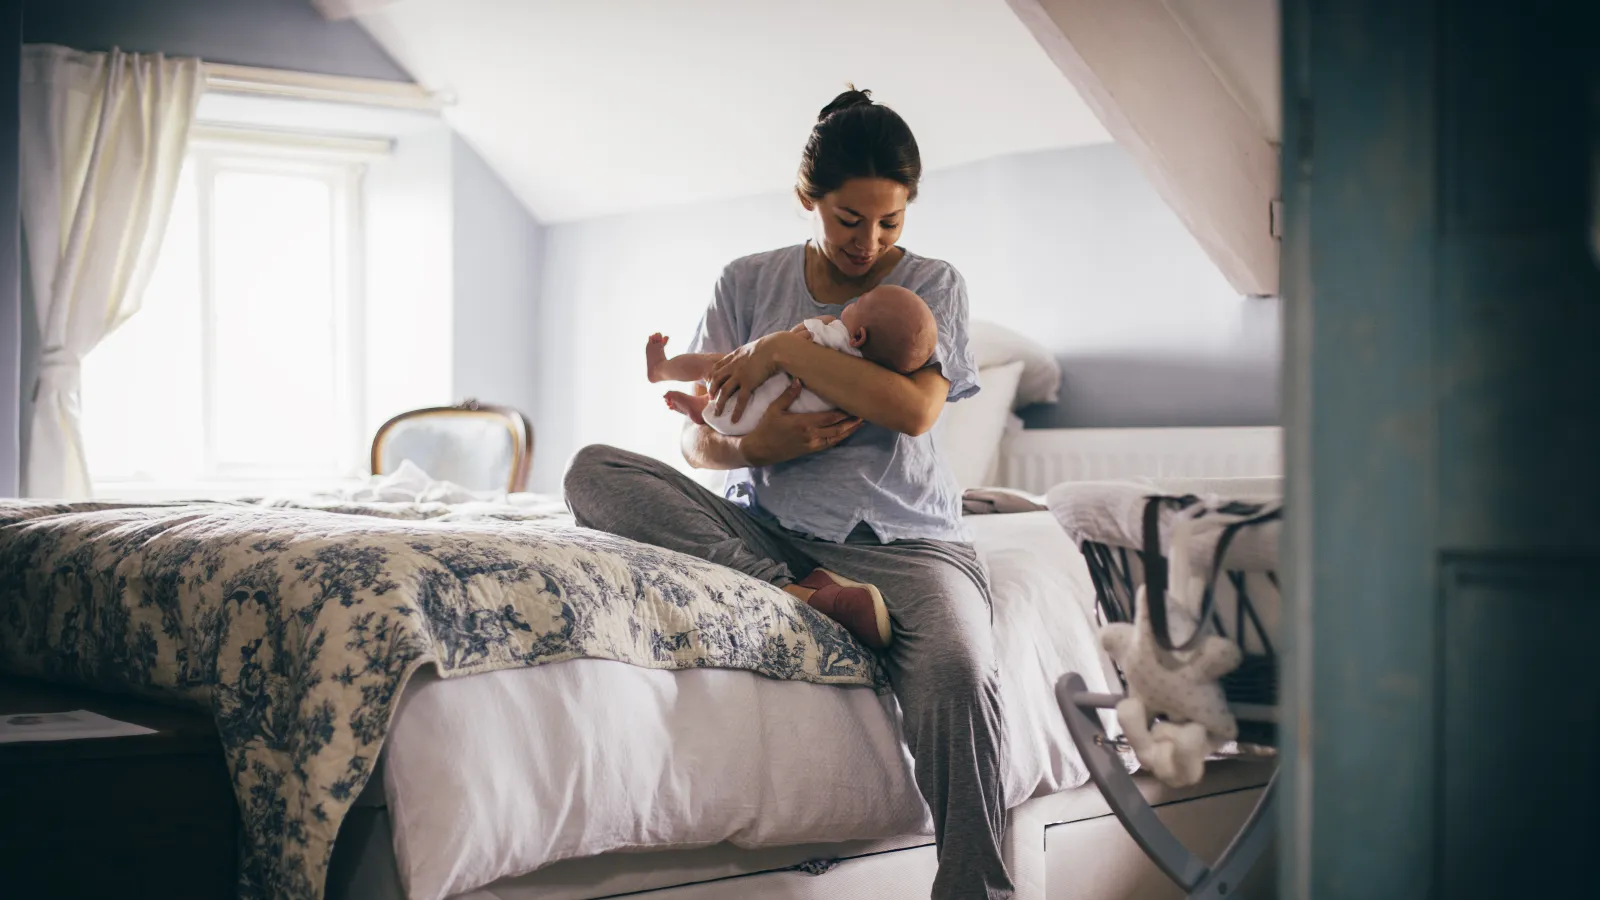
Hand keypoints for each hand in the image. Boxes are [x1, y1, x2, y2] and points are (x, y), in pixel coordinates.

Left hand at [708, 332, 789, 424]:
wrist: (775, 348)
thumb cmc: (770, 346)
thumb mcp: (754, 347)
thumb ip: (749, 353)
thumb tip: (753, 356)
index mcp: (735, 356)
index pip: (718, 366)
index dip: (713, 376)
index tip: (711, 383)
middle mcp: (734, 365)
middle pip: (716, 379)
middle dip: (711, 390)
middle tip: (710, 399)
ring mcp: (739, 375)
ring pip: (724, 391)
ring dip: (719, 403)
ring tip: (717, 414)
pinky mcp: (748, 383)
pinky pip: (740, 399)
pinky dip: (737, 411)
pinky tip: (734, 420)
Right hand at [740, 380, 862, 466]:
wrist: (760, 450)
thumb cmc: (766, 427)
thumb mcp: (774, 409)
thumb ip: (788, 395)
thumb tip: (799, 379)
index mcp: (804, 423)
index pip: (830, 417)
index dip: (844, 412)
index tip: (854, 403)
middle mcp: (811, 435)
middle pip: (837, 428)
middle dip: (852, 421)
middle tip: (865, 412)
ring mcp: (812, 444)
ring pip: (836, 438)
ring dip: (849, 430)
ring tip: (861, 423)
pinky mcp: (810, 450)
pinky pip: (829, 444)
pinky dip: (840, 438)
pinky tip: (847, 433)